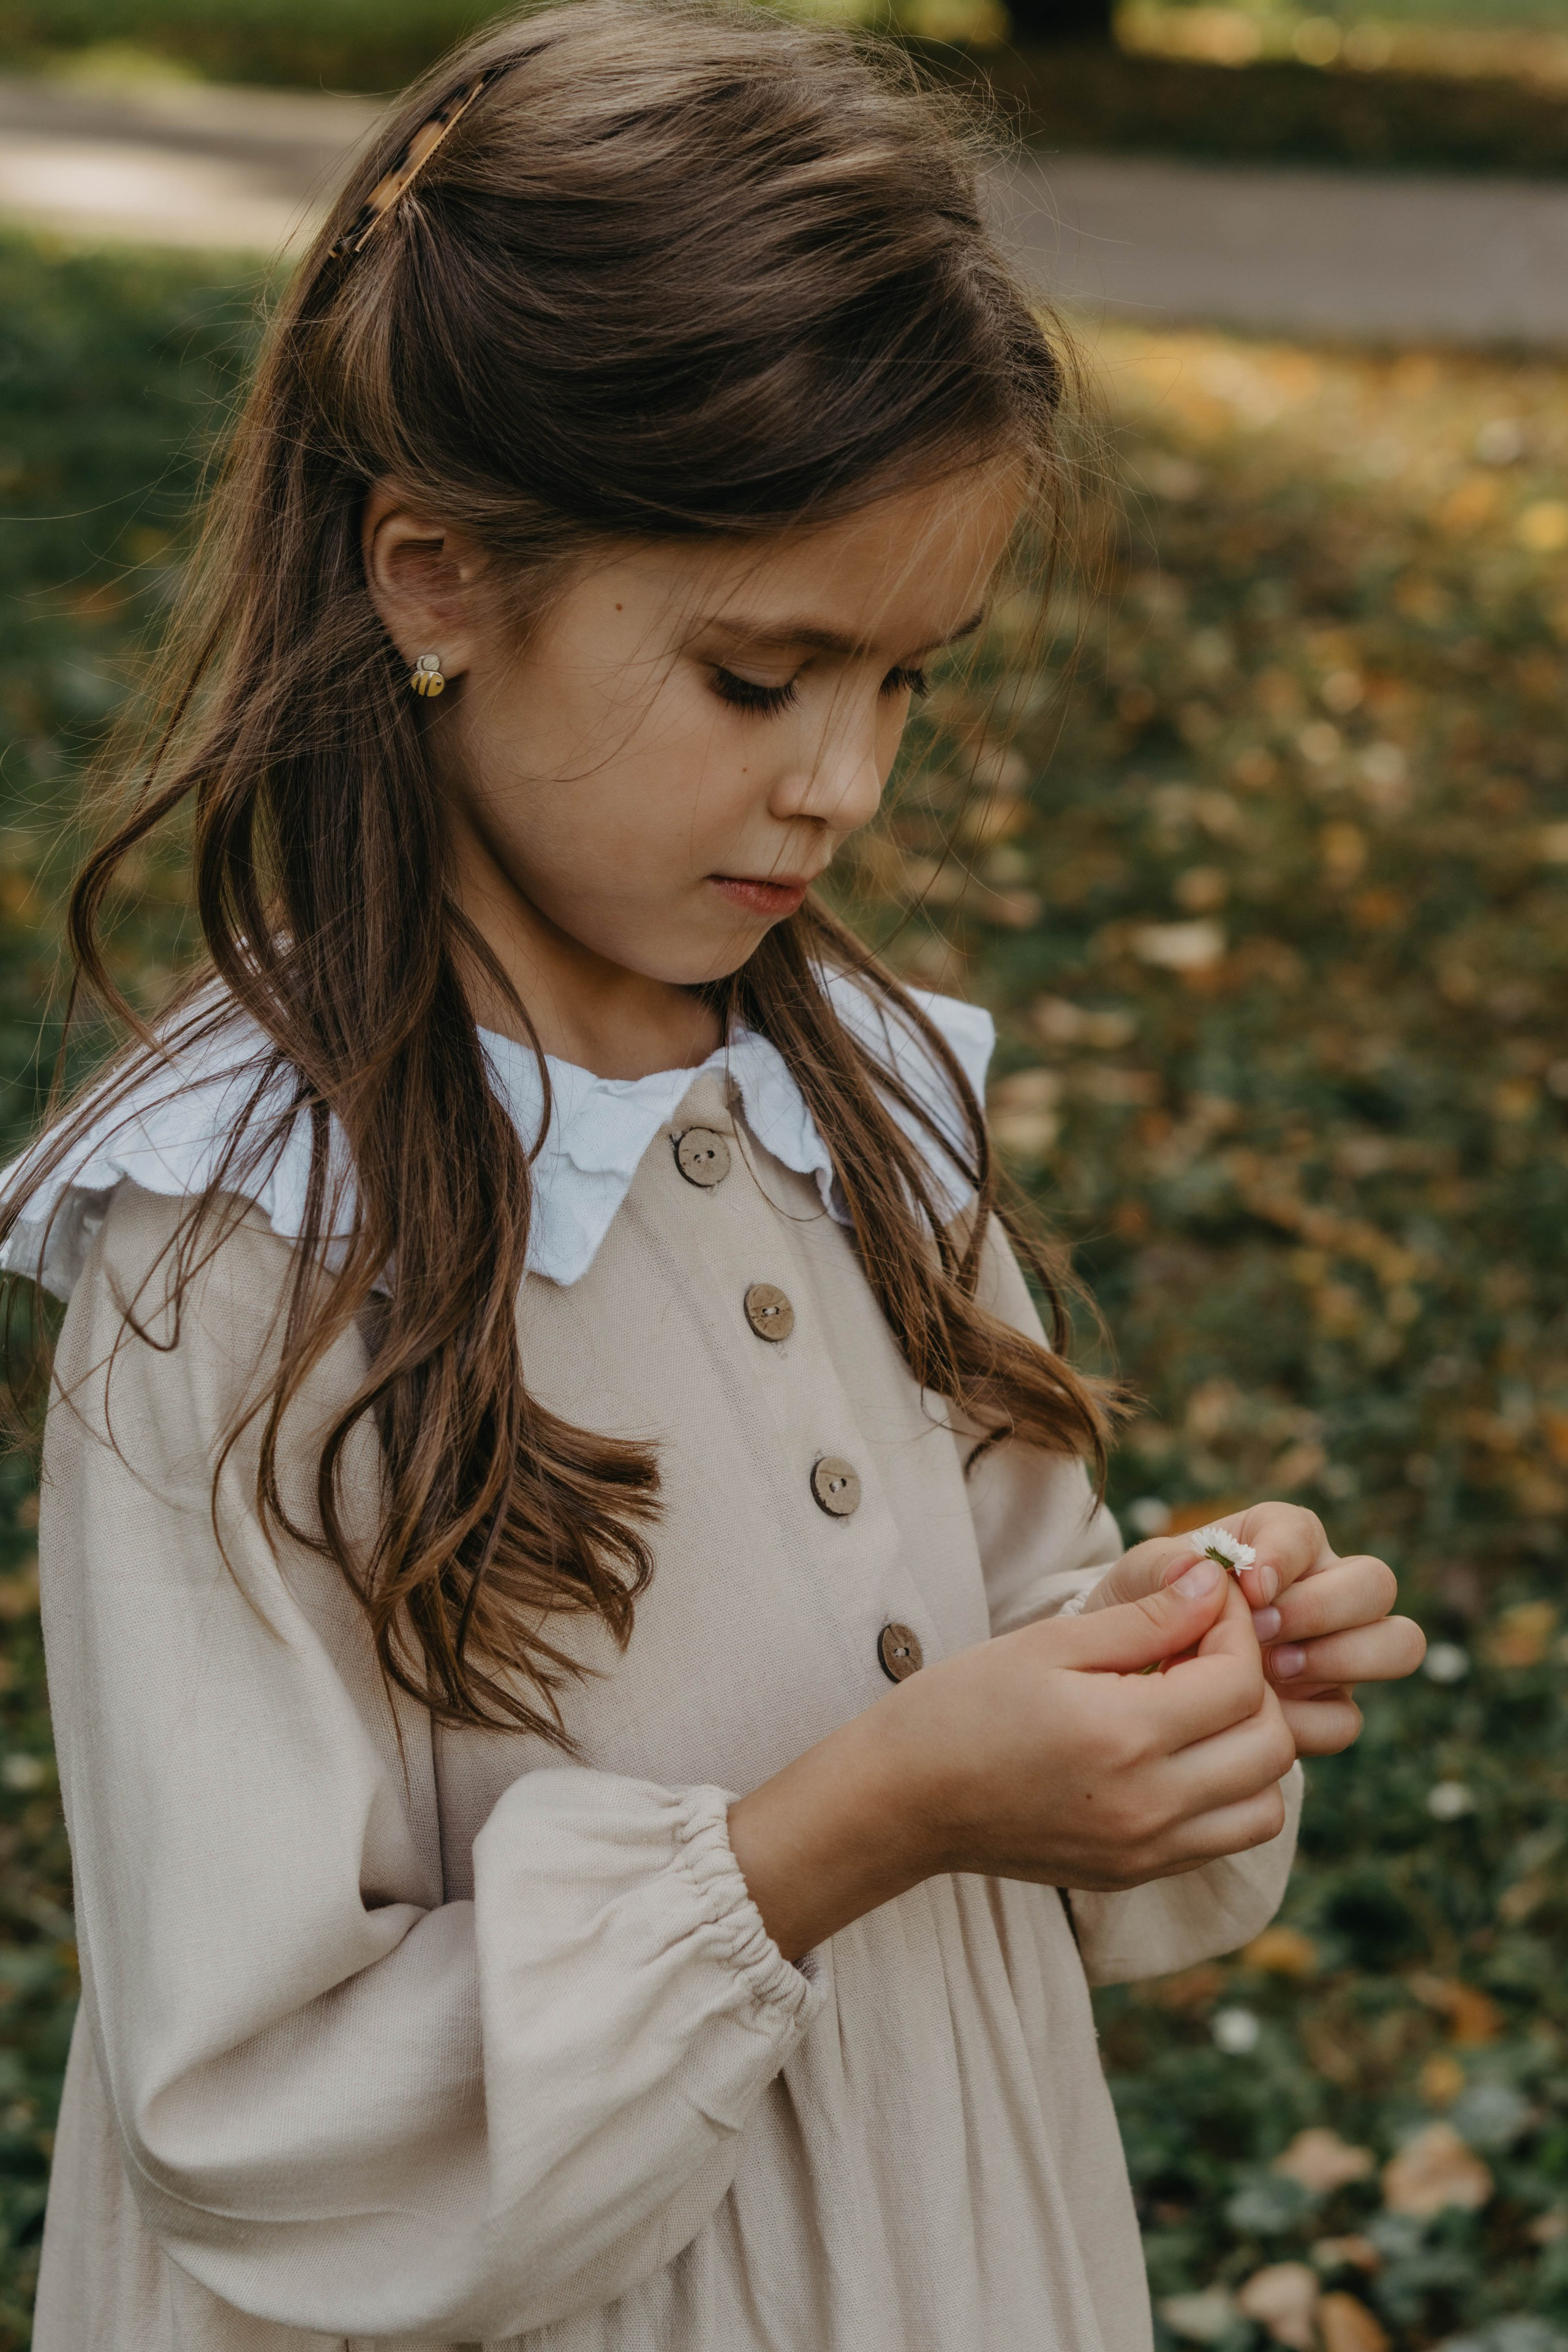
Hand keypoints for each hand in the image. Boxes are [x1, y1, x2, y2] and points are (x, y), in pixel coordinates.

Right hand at [728, 1557, 1295, 1960]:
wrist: (902, 1801)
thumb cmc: (962, 1706)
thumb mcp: (1047, 1642)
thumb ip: (1143, 1618)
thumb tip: (1215, 1583)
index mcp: (1124, 1736)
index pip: (1241, 1681)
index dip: (1237, 1629)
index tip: (1206, 1601)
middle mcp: (1149, 1805)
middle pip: (1272, 1745)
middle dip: (1256, 1685)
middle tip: (1203, 1650)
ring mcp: (1146, 1850)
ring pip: (1266, 1804)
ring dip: (1250, 1748)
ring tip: (1195, 1706)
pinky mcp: (1136, 1874)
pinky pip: (1225, 1838)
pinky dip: (1226, 1793)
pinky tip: (1173, 1752)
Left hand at [1082, 1502, 1425, 1755]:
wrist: (1137, 1672)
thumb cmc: (1146, 1609)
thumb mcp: (1140, 1579)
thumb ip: (1165, 1568)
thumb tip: (1199, 1568)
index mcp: (1278, 1541)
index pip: (1304, 1531)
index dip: (1284, 1556)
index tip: (1248, 1587)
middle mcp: (1322, 1589)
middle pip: (1377, 1583)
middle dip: (1323, 1608)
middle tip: (1263, 1632)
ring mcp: (1336, 1650)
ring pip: (1397, 1644)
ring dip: (1339, 1659)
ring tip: (1272, 1672)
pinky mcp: (1329, 1708)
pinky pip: (1347, 1718)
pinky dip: (1307, 1722)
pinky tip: (1259, 1719)